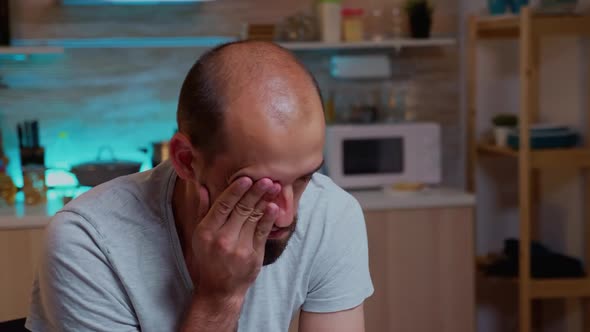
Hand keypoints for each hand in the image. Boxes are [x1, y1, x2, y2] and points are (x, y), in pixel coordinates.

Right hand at [190, 177, 280, 302]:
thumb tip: (202, 187)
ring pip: (253, 218)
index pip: (222, 206)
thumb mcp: (199, 235)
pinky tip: (273, 206)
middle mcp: (222, 239)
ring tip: (274, 186)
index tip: (246, 178)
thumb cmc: (208, 258)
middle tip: (266, 178)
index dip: (235, 191)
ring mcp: (239, 248)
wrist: (219, 289)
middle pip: (241, 209)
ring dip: (265, 200)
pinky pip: (262, 232)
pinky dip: (268, 218)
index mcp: (206, 231)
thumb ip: (202, 210)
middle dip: (255, 192)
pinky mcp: (253, 255)